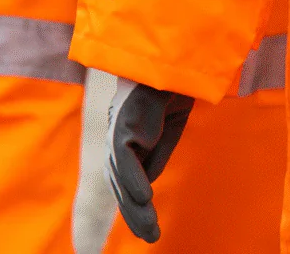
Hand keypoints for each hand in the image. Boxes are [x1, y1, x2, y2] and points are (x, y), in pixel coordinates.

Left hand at [107, 78, 193, 242]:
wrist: (171, 53)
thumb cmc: (171, 84)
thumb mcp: (170, 125)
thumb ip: (157, 153)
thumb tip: (144, 188)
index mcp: (130, 137)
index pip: (127, 178)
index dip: (134, 204)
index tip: (148, 228)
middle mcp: (119, 137)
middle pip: (122, 183)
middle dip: (134, 213)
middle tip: (151, 237)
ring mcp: (118, 130)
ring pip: (121, 176)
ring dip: (134, 205)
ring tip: (150, 231)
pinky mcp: (122, 124)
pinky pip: (125, 158)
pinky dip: (133, 178)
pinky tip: (145, 197)